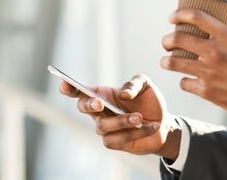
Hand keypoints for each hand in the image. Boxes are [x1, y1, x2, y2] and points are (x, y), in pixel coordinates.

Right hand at [60, 74, 180, 159]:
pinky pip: (119, 139)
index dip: (69, 87)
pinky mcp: (113, 142)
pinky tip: (151, 126)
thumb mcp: (145, 85)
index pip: (81, 90)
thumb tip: (122, 95)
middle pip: (83, 107)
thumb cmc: (149, 101)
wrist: (163, 123)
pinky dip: (137, 132)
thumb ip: (134, 84)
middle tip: (100, 103)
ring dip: (122, 121)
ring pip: (103, 126)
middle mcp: (99, 111)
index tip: (64, 83)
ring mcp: (104, 128)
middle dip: (89, 105)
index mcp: (102, 93)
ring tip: (139, 117)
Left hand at [161, 9, 226, 122]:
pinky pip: (184, 83)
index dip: (179, 15)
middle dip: (167, 40)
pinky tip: (188, 81)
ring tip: (166, 61)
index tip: (173, 18)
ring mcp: (208, 72)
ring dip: (166, 61)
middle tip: (167, 42)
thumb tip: (211, 36)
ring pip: (173, 62)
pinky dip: (185, 82)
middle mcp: (215, 52)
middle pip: (177, 39)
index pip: (196, 17)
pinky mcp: (206, 91)